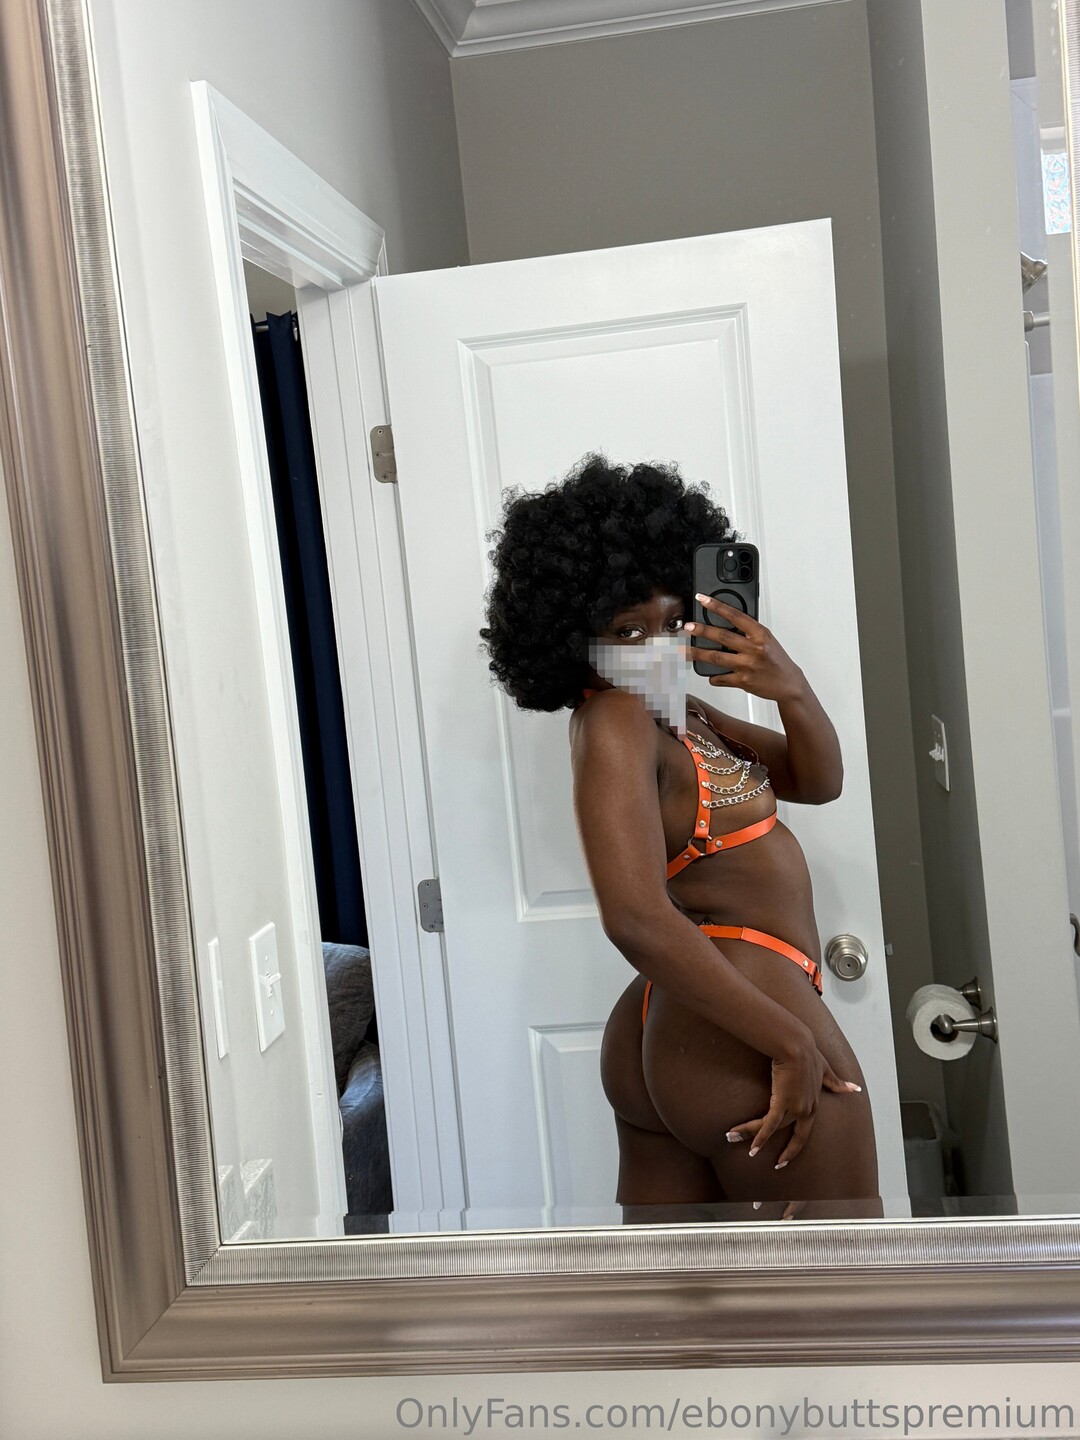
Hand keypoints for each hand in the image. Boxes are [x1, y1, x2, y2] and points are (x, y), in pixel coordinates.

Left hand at [683, 593, 805, 702]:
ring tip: (685, 650)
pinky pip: (721, 678)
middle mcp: (754, 648)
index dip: (717, 606)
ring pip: (716, 658)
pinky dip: (713, 677)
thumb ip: (749, 632)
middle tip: (688, 627)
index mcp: (760, 634)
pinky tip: (709, 675)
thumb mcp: (767, 640)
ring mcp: (747, 665)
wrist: (789, 685)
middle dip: (701, 630)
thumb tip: (727, 623)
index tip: (703, 599)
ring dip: (698, 653)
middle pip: (722, 636)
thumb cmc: (778, 661)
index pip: (735, 615)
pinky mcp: (743, 681)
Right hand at [724, 1043, 861, 1169]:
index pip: (806, 1130)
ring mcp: (795, 1107)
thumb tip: (854, 1088)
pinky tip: (749, 1145)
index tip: (787, 1156)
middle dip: (787, 1153)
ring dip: (754, 1137)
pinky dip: (757, 1134)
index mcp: (815, 1104)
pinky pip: (768, 1124)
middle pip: (796, 1137)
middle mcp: (806, 1110)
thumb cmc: (808, 1053)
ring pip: (773, 1129)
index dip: (798, 1144)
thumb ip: (836, 1082)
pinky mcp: (782, 1102)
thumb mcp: (825, 1069)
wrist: (797, 1045)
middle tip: (778, 1164)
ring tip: (735, 1140)